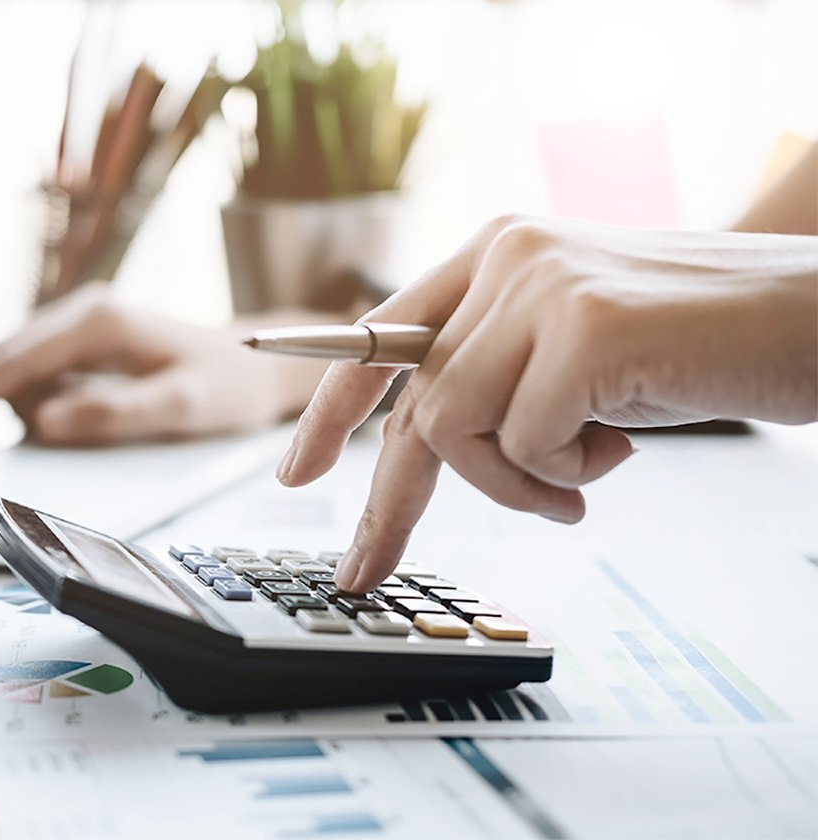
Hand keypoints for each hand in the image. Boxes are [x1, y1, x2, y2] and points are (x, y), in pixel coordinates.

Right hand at [0, 284, 330, 446]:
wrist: (257, 362)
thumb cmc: (226, 385)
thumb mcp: (177, 408)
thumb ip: (110, 414)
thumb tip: (42, 422)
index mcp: (99, 323)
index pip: (14, 367)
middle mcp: (85, 309)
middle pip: (7, 362)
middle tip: (36, 441)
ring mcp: (84, 316)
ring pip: (20, 364)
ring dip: (25, 401)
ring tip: (86, 419)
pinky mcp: (88, 331)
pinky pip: (41, 364)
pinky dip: (40, 393)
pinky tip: (77, 408)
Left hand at [278, 215, 817, 591]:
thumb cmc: (701, 339)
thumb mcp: (574, 348)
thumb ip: (501, 372)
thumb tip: (426, 441)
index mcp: (495, 252)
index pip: (380, 337)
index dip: (329, 409)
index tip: (295, 471)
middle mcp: (506, 256)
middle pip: (411, 401)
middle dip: (390, 500)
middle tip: (367, 565)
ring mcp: (542, 287)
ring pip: (456, 428)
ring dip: (515, 483)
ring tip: (583, 475)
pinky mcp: (583, 330)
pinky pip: (523, 444)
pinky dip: (563, 475)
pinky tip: (620, 447)